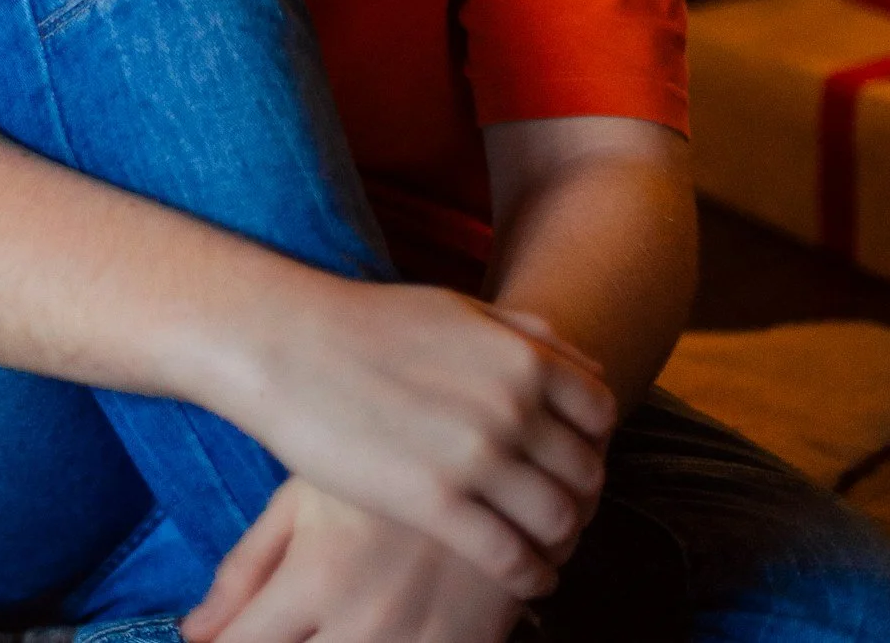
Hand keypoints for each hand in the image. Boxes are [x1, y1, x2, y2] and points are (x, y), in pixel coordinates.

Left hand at [182, 478, 524, 642]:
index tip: (226, 638)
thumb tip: (192, 635)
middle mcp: (365, 620)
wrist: (491, 439)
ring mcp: (420, 640)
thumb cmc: (376, 460)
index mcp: (317, 577)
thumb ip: (246, 570)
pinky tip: (373, 631)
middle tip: (284, 624)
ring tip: (325, 623)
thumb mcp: (305, 498)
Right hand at [223, 281, 613, 597]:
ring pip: (558, 522)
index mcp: (522, 356)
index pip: (600, 416)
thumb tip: (586, 365)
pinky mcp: (436, 503)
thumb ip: (527, 335)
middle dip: (580, 499)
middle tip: (560, 515)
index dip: (593, 443)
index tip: (571, 461)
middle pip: (586, 474)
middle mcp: (513, 406)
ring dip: (559, 543)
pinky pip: (512, 557)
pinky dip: (530, 577)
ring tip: (545, 552)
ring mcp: (477, 457)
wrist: (290, 344)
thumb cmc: (370, 324)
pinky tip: (523, 579)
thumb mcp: (460, 310)